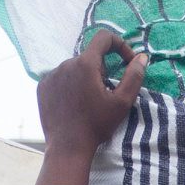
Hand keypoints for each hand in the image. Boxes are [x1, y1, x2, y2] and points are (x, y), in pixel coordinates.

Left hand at [34, 31, 147, 184]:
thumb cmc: (97, 125)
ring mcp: (51, 75)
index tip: (126, 62)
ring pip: (75, 68)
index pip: (104, 38)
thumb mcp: (122, 102)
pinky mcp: (42, 86)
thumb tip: (141, 57)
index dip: (119, 45)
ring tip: (88, 102)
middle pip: (90, 57)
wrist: (68, 147)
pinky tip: (73, 104)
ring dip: (85, 78)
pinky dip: (69, 86)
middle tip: (105, 94)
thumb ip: (134, 76)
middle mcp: (66, 64)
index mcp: (86, 64)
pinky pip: (60, 78)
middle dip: (101, 70)